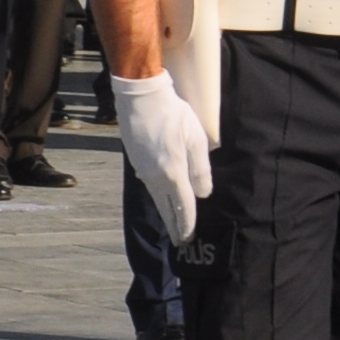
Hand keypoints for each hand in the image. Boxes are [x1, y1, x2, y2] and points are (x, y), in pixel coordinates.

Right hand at [114, 70, 214, 246]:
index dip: (188, 223)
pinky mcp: (136, 161)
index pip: (184, 205)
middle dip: (175, 225)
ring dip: (166, 212)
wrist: (141, 97)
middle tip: (181, 241)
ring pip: (156, 197)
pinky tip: (161, 198)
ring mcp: (142, 169)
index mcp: (172, 173)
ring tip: (172, 224)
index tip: (190, 238)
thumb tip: (203, 194)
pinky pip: (149, 185)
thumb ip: (200, 169)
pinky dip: (157, 197)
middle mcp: (154, 176)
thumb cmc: (174, 115)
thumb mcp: (196, 140)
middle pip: (166, 207)